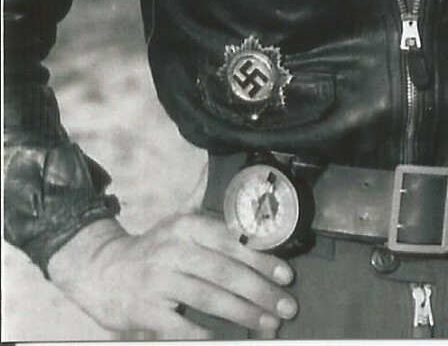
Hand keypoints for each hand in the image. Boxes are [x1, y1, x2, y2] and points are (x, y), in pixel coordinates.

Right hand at [46, 215, 297, 338]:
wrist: (96, 270)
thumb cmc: (151, 249)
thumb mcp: (177, 222)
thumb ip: (208, 210)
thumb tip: (238, 182)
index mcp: (186, 227)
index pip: (232, 243)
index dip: (263, 260)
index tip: (287, 275)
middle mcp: (172, 251)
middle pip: (225, 273)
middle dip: (261, 292)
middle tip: (287, 307)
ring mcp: (156, 282)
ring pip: (208, 298)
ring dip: (243, 313)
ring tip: (268, 323)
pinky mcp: (143, 310)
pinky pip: (179, 325)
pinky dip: (204, 333)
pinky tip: (224, 338)